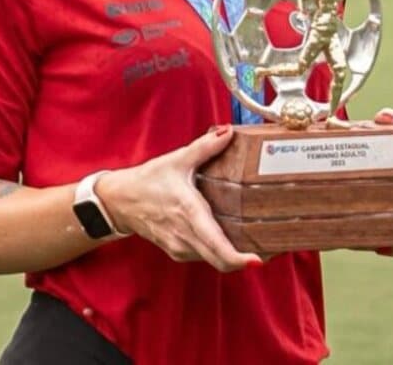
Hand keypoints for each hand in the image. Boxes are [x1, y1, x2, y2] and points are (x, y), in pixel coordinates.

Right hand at [95, 125, 262, 272]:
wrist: (120, 201)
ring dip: (233, 258)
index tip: (258, 260)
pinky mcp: (177, 251)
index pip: (216, 246)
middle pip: (220, 261)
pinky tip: (231, 242)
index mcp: (189, 213)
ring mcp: (180, 247)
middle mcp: (185, 235)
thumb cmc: (148, 180)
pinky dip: (218, 254)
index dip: (238, 259)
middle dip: (246, 260)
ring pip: (213, 260)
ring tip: (256, 245)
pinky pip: (203, 257)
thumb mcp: (177, 160)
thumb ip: (205, 146)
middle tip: (272, 252)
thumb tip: (228, 131)